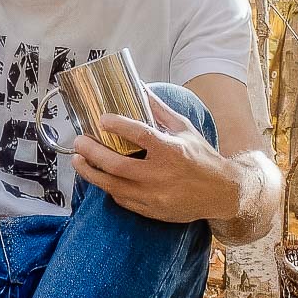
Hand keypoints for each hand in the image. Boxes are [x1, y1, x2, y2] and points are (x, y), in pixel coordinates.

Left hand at [72, 90, 239, 222]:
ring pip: (112, 186)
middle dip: (92, 152)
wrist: (221, 193)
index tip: (102, 119)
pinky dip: (108, 187)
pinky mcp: (151, 211)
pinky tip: (100, 176)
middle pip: (116, 165)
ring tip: (77, 160)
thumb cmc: (202, 158)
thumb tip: (140, 87)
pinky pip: (121, 199)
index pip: (140, 135)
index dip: (118, 125)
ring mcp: (155, 196)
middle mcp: (162, 175)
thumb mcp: (185, 130)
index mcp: (172, 151)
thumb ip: (160, 110)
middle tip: (79, 142)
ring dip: (90, 172)